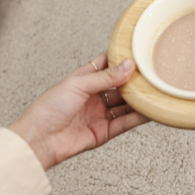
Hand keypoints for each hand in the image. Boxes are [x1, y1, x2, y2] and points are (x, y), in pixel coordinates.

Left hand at [8, 52, 149, 170]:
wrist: (37, 141)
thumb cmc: (47, 109)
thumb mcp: (78, 85)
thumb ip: (106, 77)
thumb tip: (128, 65)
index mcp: (84, 80)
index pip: (107, 64)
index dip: (122, 59)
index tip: (139, 53)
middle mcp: (94, 96)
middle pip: (121, 86)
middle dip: (136, 81)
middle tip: (153, 75)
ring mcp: (99, 114)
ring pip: (126, 105)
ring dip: (140, 100)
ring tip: (156, 93)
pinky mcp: (104, 131)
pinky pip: (125, 122)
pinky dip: (138, 117)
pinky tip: (150, 111)